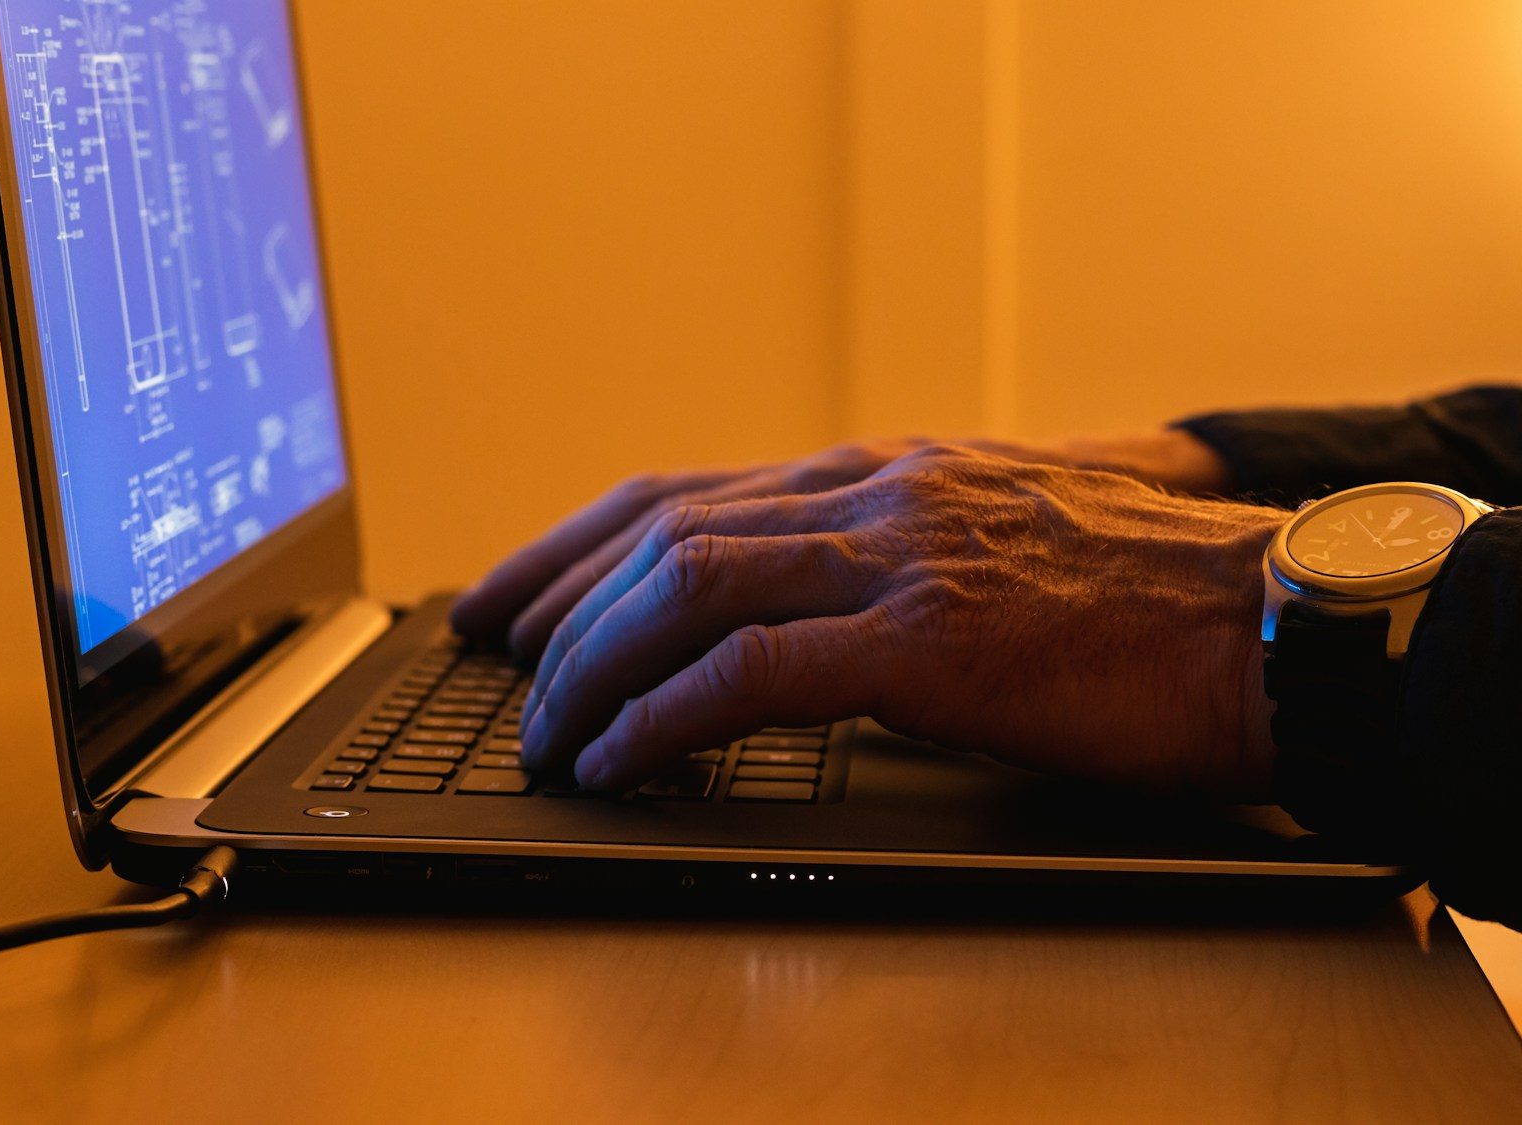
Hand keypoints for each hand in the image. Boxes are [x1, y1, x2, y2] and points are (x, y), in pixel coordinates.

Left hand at [511, 444, 1283, 796]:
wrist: (1268, 618)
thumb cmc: (1141, 600)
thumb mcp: (991, 548)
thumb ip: (890, 560)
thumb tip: (800, 619)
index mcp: (884, 473)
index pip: (692, 490)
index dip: (584, 540)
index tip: (523, 590)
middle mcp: (875, 493)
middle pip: (664, 527)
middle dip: (558, 595)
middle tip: (495, 654)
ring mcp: (899, 558)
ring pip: (686, 588)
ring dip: (594, 665)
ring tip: (547, 729)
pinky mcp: (929, 641)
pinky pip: (749, 675)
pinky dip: (663, 716)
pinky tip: (619, 759)